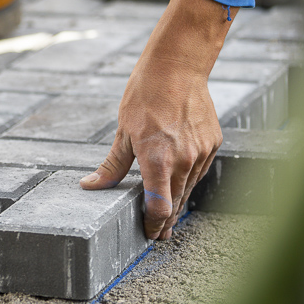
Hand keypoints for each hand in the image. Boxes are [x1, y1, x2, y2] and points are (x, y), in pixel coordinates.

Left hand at [80, 0, 237, 238]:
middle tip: (160, 235)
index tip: (148, 233)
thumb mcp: (123, 131)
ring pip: (189, 188)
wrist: (178, 67)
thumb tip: (91, 186)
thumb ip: (112, 165)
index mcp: (156, 158)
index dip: (153, 225)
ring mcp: (201, 152)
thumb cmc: (145, 96)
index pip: (159, 207)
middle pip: (175, 203)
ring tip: (169, 217)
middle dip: (166, 221)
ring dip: (178, 203)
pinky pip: (199, 171)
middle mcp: (183, 159)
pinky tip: (180, 185)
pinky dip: (189, 181)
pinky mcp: (212, 143)